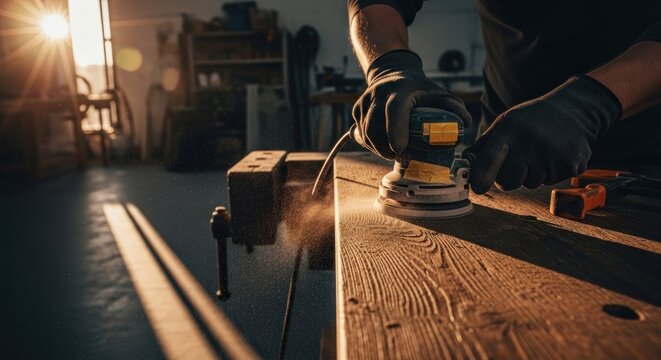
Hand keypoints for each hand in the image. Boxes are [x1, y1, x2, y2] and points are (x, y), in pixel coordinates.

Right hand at [352, 50, 470, 158]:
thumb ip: (453, 107)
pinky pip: (361, 132)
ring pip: (366, 133)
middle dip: (385, 148)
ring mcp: (365, 101)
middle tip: (398, 156)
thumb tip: (465, 124)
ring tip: (391, 152)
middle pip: (375, 127)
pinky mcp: (357, 109)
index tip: (400, 149)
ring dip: (378, 148)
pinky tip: (383, 144)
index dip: (395, 130)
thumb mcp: (438, 93)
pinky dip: (371, 143)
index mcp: (401, 89)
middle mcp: (379, 93)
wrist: (392, 73)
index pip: (394, 110)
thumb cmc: (418, 88)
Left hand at [464, 75, 621, 193]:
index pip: (490, 159)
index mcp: (511, 130)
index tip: (477, 188)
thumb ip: (485, 145)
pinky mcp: (571, 165)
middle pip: (509, 181)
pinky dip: (550, 172)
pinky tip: (555, 154)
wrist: (577, 109)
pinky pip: (550, 181)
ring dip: (532, 173)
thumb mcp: (507, 122)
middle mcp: (531, 143)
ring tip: (541, 151)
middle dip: (509, 178)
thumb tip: (465, 164)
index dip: (481, 177)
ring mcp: (553, 155)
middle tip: (518, 161)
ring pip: (530, 183)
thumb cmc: (533, 119)